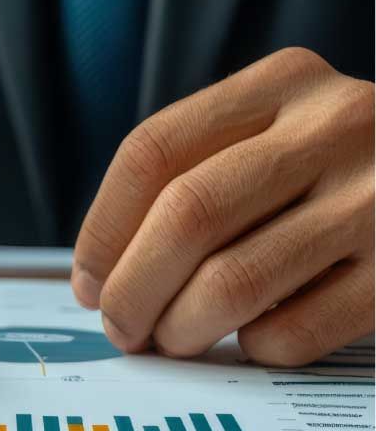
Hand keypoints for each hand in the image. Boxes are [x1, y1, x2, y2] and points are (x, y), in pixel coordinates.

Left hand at [72, 48, 373, 365]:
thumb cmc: (341, 170)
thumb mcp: (280, 135)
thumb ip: (199, 176)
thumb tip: (101, 278)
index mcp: (284, 82)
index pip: (152, 151)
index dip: (103, 229)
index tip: (88, 281)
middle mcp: (335, 126)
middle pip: (186, 216)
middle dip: (132, 289)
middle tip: (120, 328)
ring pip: (234, 280)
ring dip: (181, 327)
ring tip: (171, 341)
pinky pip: (297, 330)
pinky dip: (254, 347)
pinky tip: (252, 339)